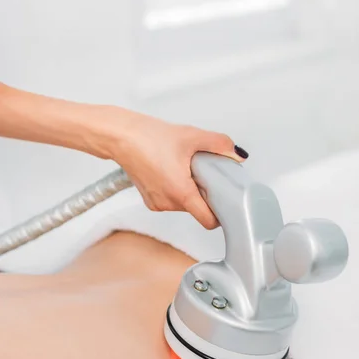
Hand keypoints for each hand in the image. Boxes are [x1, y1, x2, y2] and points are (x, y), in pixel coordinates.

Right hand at [95, 107, 248, 228]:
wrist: (120, 136)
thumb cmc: (148, 137)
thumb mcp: (191, 136)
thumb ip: (219, 144)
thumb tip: (237, 155)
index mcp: (180, 193)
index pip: (208, 221)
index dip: (221, 213)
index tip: (226, 201)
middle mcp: (167, 203)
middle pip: (197, 210)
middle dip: (205, 194)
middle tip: (204, 172)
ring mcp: (157, 203)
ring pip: (184, 205)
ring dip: (190, 190)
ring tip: (185, 168)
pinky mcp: (150, 200)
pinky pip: (171, 200)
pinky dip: (176, 188)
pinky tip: (172, 170)